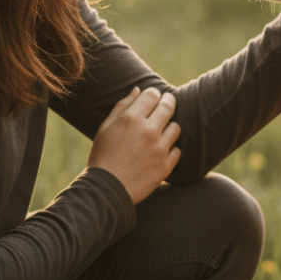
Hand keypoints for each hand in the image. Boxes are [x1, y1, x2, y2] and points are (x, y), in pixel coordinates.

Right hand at [88, 87, 181, 204]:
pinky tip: (160, 151)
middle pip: (169, 106)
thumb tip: (138, 90)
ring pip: (176, 128)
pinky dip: (171, 149)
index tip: (153, 97)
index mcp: (131, 118)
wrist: (106, 189)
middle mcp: (148, 130)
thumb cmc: (102, 155)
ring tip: (160, 132)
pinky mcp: (166, 165)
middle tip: (166, 103)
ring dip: (169, 127)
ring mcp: (159, 149)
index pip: (152, 94)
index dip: (154, 93)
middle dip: (168, 102)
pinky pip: (177, 150)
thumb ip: (122, 106)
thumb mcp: (105, 127)